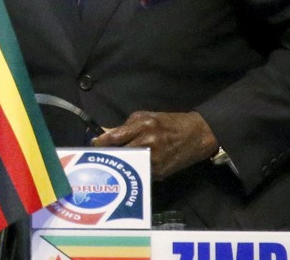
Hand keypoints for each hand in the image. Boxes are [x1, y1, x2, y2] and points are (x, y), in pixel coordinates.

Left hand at [92, 110, 218, 178]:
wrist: (196, 136)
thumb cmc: (168, 123)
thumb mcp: (146, 117)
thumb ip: (125, 126)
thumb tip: (105, 133)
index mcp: (144, 127)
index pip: (115, 137)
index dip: (101, 142)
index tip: (93, 144)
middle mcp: (148, 144)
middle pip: (119, 153)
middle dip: (107, 155)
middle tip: (98, 156)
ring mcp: (154, 161)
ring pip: (127, 166)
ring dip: (118, 165)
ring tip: (109, 164)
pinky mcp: (159, 173)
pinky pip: (139, 173)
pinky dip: (132, 170)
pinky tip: (126, 170)